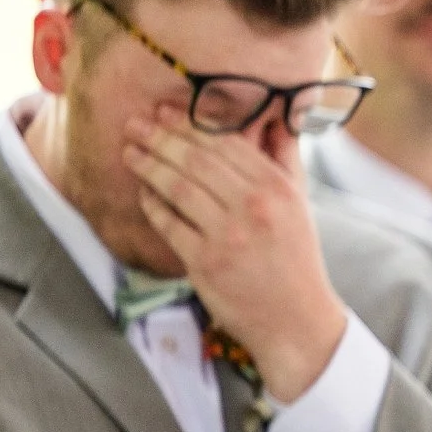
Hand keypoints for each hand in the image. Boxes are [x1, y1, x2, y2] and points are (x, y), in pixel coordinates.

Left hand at [124, 113, 346, 400]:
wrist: (297, 319)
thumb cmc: (296, 258)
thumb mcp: (300, 204)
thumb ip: (285, 158)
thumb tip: (276, 117)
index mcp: (277, 188)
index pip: (226, 143)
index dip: (190, 124)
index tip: (165, 112)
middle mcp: (253, 208)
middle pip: (196, 161)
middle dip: (160, 138)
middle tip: (135, 125)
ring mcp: (227, 236)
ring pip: (177, 188)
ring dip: (148, 166)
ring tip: (130, 152)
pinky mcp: (205, 263)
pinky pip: (168, 224)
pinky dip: (152, 205)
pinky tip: (143, 192)